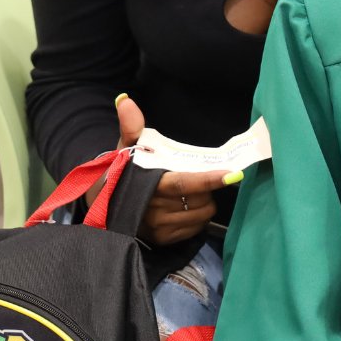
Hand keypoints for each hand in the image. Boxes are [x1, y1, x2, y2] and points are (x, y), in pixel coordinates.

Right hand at [108, 95, 229, 244]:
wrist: (107, 205)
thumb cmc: (125, 171)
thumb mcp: (127, 148)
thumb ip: (131, 126)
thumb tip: (125, 99)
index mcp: (149, 184)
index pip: (184, 183)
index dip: (209, 179)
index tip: (233, 174)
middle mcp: (154, 210)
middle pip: (200, 197)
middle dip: (206, 186)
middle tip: (194, 176)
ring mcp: (160, 228)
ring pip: (203, 212)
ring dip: (203, 201)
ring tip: (187, 193)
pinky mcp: (165, 240)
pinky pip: (197, 227)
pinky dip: (197, 216)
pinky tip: (184, 208)